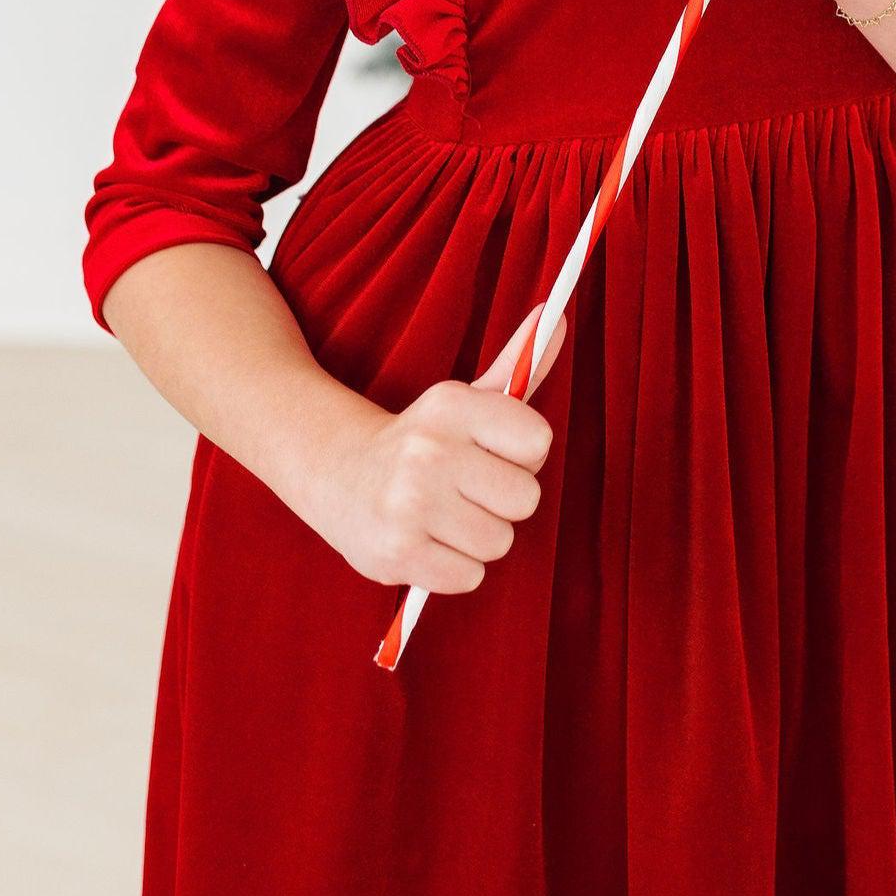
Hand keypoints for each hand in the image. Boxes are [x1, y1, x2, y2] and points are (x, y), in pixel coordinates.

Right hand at [301, 303, 566, 594]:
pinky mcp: (398, 554)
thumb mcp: (468, 397)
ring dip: (480, 538)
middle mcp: (430, 451)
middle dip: (503, 501)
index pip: (538, 440)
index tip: (495, 453)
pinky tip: (428, 541)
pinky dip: (455, 568)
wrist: (339, 473)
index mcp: (452, 406)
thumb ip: (520, 363)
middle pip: (526, 498)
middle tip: (468, 489)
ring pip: (500, 542)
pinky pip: (470, 577)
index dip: (524, 455)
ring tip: (446, 516)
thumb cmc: (424, 438)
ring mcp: (410, 505)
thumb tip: (557, 317)